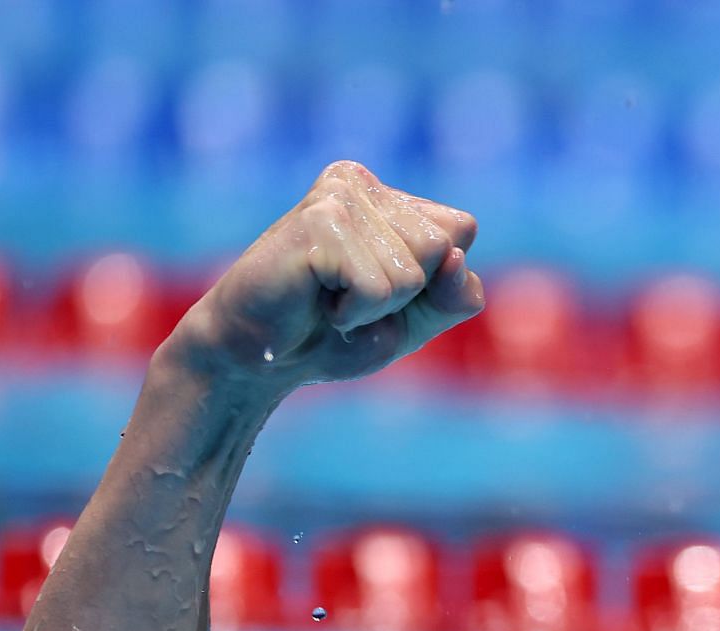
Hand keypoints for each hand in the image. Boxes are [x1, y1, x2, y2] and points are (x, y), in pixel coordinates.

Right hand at [168, 161, 483, 393]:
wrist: (257, 358)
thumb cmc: (333, 336)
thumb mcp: (415, 321)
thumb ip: (454, 295)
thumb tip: (456, 256)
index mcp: (388, 195)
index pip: (462, 230)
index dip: (433, 282)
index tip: (380, 291)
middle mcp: (362, 183)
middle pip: (440, 248)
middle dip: (404, 295)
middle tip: (348, 297)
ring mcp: (338, 195)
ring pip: (411, 272)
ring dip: (375, 307)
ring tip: (329, 299)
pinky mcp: (318, 221)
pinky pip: (379, 289)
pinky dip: (354, 314)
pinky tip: (316, 300)